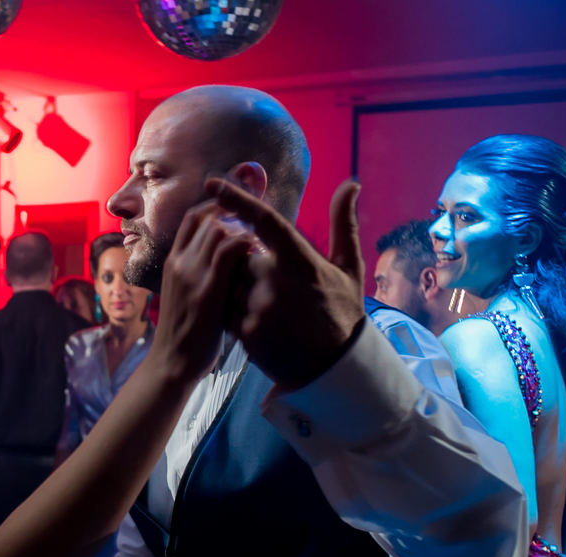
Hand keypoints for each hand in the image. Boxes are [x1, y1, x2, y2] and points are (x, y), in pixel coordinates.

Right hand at [149, 199, 254, 385]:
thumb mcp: (186, 297)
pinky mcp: (207, 288)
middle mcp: (179, 262)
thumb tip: (226, 264)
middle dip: (233, 213)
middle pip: (206, 217)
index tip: (236, 209)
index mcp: (173, 263)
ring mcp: (191, 273)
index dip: (214, 207)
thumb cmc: (185, 335)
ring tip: (259, 241)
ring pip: (217, 228)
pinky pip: (228, 250)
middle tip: (257, 222)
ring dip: (241, 229)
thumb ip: (200, 275)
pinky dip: (246, 244)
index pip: (192, 219)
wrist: (172, 363)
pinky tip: (258, 254)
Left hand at [209, 177, 366, 389]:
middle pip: (239, 257)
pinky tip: (262, 324)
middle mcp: (278, 281)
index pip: (264, 221)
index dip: (237, 199)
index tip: (214, 182)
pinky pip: (228, 313)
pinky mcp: (248, 333)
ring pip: (230, 285)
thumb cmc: (342, 311)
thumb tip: (351, 183)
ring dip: (241, 291)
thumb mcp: (349, 267)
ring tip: (270, 308)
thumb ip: (344, 223)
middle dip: (247, 266)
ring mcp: (260, 308)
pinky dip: (237, 315)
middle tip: (273, 286)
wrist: (335, 366)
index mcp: (301, 259)